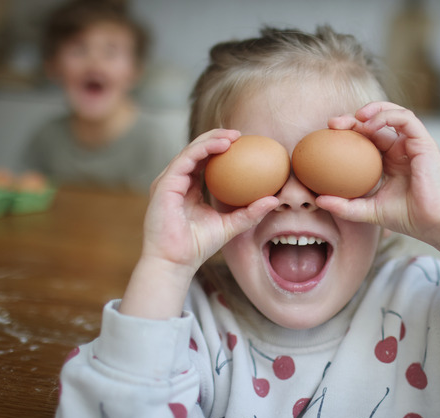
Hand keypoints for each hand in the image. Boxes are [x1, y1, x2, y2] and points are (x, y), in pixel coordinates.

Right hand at [121, 129, 278, 318]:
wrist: (175, 261)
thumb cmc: (198, 246)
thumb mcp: (231, 226)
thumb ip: (250, 212)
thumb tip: (274, 200)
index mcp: (189, 188)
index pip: (204, 161)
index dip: (221, 149)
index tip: (244, 145)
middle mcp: (177, 181)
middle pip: (196, 151)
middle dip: (217, 137)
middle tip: (240, 134)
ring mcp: (168, 181)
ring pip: (190, 150)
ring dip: (212, 139)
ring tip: (233, 136)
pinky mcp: (164, 184)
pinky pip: (185, 159)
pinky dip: (203, 149)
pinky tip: (221, 145)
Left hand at [319, 102, 439, 273]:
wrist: (432, 223)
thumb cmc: (406, 218)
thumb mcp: (368, 211)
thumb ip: (345, 206)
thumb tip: (319, 200)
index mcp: (389, 160)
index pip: (366, 138)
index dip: (348, 132)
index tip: (327, 136)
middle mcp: (401, 148)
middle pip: (376, 122)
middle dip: (353, 118)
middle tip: (333, 124)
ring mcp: (413, 144)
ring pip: (393, 113)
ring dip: (373, 110)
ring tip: (355, 117)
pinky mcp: (424, 142)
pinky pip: (406, 119)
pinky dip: (388, 116)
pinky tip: (370, 125)